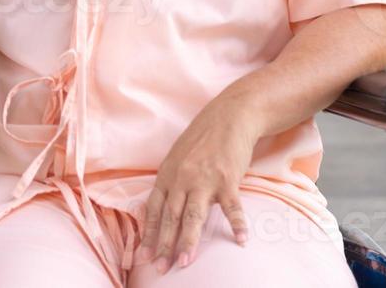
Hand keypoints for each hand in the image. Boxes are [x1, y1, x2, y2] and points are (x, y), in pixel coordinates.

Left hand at [136, 95, 258, 272]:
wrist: (229, 116)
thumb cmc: (203, 139)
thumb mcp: (178, 157)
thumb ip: (170, 181)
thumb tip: (160, 207)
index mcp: (167, 174)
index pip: (155, 209)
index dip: (149, 233)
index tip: (144, 255)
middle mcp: (182, 178)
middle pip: (170, 217)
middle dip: (164, 245)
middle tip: (160, 268)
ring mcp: (204, 179)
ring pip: (193, 216)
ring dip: (188, 241)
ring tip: (184, 263)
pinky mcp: (227, 179)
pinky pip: (231, 207)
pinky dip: (237, 224)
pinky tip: (241, 240)